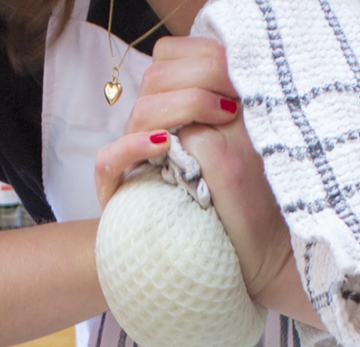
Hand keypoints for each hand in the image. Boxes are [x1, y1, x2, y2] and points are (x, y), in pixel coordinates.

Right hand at [94, 37, 319, 325]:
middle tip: (234, 102)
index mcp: (183, 113)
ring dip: (178, 106)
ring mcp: (133, 160)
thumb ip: (239, 113)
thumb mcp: (250, 156)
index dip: (202, 58)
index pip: (173, 60)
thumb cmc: (246, 217)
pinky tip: (164, 143)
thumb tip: (247, 71)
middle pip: (157, 78)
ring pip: (139, 111)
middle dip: (196, 80)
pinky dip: (134, 146)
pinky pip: (109, 159)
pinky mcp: (117, 192)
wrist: (227, 275)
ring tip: (219, 116)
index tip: (239, 76)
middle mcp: (154, 131)